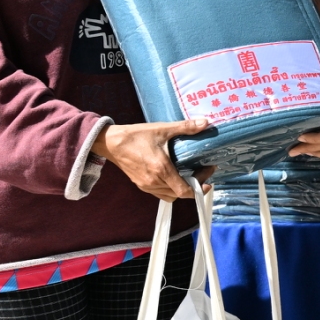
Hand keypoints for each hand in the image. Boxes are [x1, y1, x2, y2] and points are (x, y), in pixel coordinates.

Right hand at [92, 118, 210, 199]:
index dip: (200, 188)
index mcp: (161, 170)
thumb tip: (206, 123)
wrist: (110, 142)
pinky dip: (170, 189)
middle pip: (179, 194)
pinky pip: (160, 193)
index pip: (184, 190)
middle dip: (194, 185)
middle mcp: (154, 182)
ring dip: (181, 189)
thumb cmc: (136, 135)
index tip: (209, 177)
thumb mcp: (162, 129)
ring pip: (170, 196)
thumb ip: (185, 127)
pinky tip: (174, 176)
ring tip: (190, 174)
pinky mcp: (140, 185)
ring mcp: (146, 185)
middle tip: (202, 171)